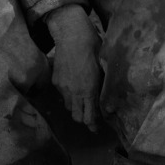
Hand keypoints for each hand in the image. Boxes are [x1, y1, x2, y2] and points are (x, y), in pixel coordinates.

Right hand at [46, 5, 102, 131]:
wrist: (72, 35)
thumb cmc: (93, 47)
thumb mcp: (103, 66)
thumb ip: (104, 84)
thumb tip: (109, 97)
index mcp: (89, 90)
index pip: (89, 117)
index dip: (93, 125)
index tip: (96, 129)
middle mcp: (74, 92)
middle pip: (77, 116)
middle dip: (84, 118)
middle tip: (90, 115)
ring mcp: (63, 87)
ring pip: (69, 106)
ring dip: (76, 106)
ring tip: (82, 98)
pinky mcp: (56, 80)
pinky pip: (62, 94)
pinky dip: (68, 94)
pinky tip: (74, 84)